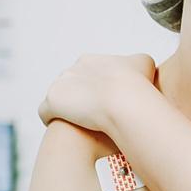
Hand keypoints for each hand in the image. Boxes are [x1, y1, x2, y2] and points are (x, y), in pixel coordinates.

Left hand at [39, 54, 156, 133]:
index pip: (87, 74)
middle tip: (94, 115)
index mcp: (90, 61)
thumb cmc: (137, 84)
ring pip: (59, 99)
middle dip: (80, 98)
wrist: (124, 100)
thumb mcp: (144, 64)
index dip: (96, 89)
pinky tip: (67, 129)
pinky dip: (53, 120)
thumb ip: (136, 64)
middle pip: (71, 85)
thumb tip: (137, 69)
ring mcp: (59, 85)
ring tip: (80, 126)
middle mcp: (71, 69)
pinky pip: (46, 112)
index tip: (106, 102)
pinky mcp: (52, 103)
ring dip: (67, 110)